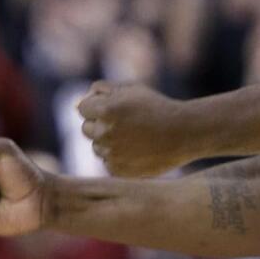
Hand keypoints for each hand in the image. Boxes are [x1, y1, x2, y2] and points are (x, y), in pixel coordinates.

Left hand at [77, 82, 192, 177]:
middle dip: (100, 124)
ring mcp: (110, 153)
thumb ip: (102, 90)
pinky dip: (117, 157)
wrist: (183, 133)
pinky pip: (107, 162)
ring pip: (97, 147)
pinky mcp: (117, 170)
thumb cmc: (156, 107)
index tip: (113, 108)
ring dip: (108, 142)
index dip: (97, 106)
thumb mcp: (132, 89)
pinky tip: (136, 150)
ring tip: (134, 137)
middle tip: (124, 123)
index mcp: (106, 109)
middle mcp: (105, 132)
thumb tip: (77, 103)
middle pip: (86, 129)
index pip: (82, 108)